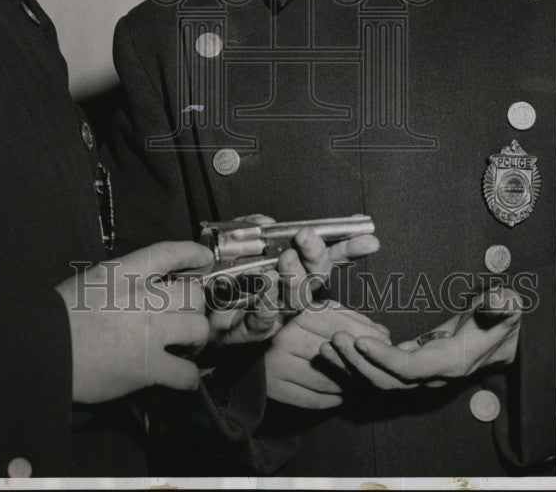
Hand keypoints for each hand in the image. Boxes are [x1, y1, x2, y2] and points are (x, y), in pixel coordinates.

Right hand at [56, 241, 212, 402]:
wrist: (44, 348)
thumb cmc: (62, 314)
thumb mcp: (95, 279)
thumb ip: (124, 277)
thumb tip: (147, 281)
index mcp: (126, 272)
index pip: (171, 252)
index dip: (194, 253)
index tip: (204, 259)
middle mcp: (144, 298)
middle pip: (193, 293)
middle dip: (195, 305)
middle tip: (186, 315)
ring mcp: (149, 333)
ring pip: (198, 329)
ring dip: (196, 338)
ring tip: (185, 344)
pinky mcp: (148, 368)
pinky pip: (186, 373)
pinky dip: (188, 376)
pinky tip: (181, 374)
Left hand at [208, 215, 380, 345]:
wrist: (189, 308)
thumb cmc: (216, 275)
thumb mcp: (231, 240)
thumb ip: (249, 227)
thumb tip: (268, 222)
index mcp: (289, 270)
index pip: (324, 257)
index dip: (347, 248)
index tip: (367, 236)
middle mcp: (286, 293)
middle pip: (314, 278)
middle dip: (316, 256)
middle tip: (306, 237)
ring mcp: (270, 313)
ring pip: (294, 302)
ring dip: (293, 280)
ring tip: (286, 260)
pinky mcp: (246, 333)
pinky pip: (261, 324)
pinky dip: (265, 309)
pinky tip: (264, 294)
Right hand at [266, 302, 390, 408]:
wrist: (252, 352)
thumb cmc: (293, 327)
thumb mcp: (318, 312)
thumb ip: (348, 317)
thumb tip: (382, 333)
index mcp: (296, 314)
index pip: (338, 324)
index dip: (364, 333)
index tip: (386, 340)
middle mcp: (286, 337)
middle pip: (335, 355)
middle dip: (359, 362)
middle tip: (374, 366)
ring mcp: (278, 364)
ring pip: (326, 380)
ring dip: (347, 384)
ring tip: (358, 381)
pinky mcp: (275, 388)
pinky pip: (312, 399)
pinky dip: (331, 399)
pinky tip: (340, 394)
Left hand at [321, 287, 521, 390]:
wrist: (503, 335)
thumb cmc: (503, 317)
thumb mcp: (509, 305)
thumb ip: (503, 305)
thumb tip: (499, 302)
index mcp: (452, 361)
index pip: (413, 369)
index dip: (385, 359)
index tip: (359, 341)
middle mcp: (433, 375)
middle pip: (389, 381)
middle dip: (358, 364)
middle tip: (333, 340)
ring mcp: (419, 374)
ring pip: (379, 381)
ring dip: (350, 367)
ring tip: (325, 348)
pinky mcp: (409, 366)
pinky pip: (379, 372)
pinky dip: (355, 363)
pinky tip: (334, 349)